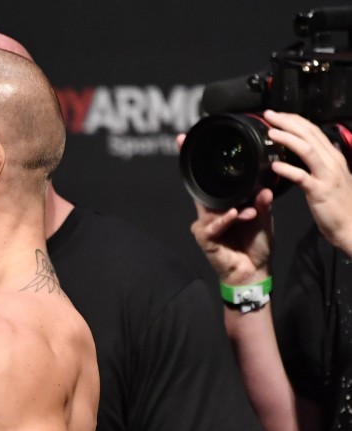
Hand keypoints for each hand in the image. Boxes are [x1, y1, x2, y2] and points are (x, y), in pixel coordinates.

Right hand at [179, 134, 273, 284]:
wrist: (254, 272)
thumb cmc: (256, 245)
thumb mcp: (263, 218)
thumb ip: (262, 203)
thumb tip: (264, 188)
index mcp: (224, 205)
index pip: (210, 180)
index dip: (199, 161)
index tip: (185, 140)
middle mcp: (211, 213)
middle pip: (199, 189)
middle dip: (194, 169)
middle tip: (183, 145)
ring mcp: (205, 226)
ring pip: (211, 208)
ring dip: (230, 208)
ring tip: (247, 210)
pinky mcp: (205, 240)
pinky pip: (212, 226)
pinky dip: (225, 220)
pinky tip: (235, 216)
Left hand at [265, 110, 351, 255]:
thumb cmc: (340, 203)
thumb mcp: (333, 177)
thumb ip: (323, 162)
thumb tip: (315, 149)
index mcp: (334, 157)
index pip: (314, 131)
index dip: (296, 121)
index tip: (278, 116)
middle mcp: (332, 162)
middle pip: (309, 135)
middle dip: (288, 122)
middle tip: (269, 115)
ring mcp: (327, 175)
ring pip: (307, 150)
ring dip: (288, 139)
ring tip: (271, 133)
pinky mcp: (319, 191)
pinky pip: (302, 177)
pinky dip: (288, 169)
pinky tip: (274, 165)